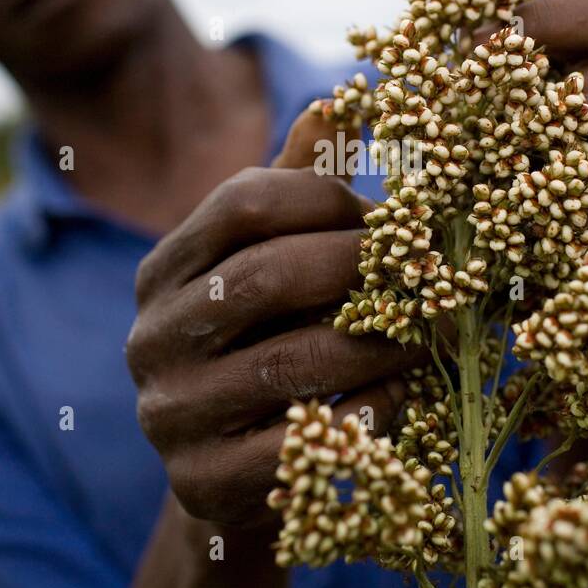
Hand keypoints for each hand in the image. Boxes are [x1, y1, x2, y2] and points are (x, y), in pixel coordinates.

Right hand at [126, 164, 411, 527]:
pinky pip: (303, 443)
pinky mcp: (201, 485)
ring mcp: (169, 415)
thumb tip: (337, 102)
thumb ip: (296, 193)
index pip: (243, 201)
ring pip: (291, 363)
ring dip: (381, 343)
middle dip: (363, 269)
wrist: (234, 475)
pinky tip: (401, 401)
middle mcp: (150, 338)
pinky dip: (367, 416)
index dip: (330, 199)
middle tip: (433, 273)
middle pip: (265, 276)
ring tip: (438, 332)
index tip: (393, 217)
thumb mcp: (272, 268)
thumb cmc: (268, 347)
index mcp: (163, 270)